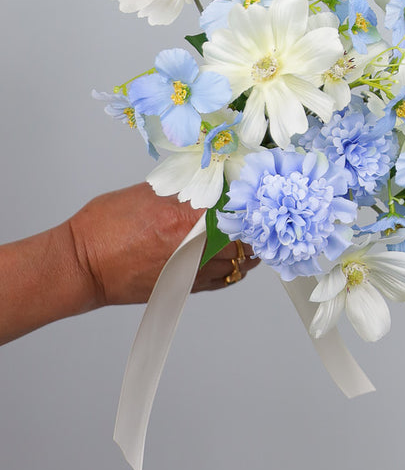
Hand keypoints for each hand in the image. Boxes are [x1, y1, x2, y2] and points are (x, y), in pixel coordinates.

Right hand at [67, 183, 257, 306]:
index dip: (247, 198)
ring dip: (248, 246)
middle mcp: (192, 247)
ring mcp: (189, 271)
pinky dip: (234, 266)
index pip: (234, 206)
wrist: (82, 265)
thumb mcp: (147, 192)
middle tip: (257, 208)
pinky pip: (223, 279)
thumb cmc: (104, 226)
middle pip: (242, 235)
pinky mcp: (183, 288)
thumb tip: (208, 181)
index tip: (254, 189)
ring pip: (238, 260)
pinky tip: (238, 256)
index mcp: (183, 217)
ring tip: (252, 231)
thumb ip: (182, 189)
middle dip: (251, 221)